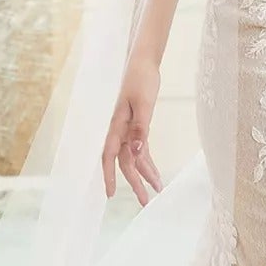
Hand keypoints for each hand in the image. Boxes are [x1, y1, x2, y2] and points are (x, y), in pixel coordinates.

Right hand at [101, 59, 162, 203]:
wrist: (143, 62)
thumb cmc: (141, 79)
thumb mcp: (143, 104)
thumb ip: (140, 129)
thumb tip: (136, 153)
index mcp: (117, 125)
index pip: (110, 156)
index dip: (109, 176)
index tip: (110, 194)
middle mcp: (120, 130)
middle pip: (125, 162)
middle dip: (134, 183)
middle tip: (144, 202)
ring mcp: (128, 129)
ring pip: (134, 158)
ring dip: (144, 174)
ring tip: (155, 191)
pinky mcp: (138, 126)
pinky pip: (141, 149)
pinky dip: (148, 162)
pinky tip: (155, 174)